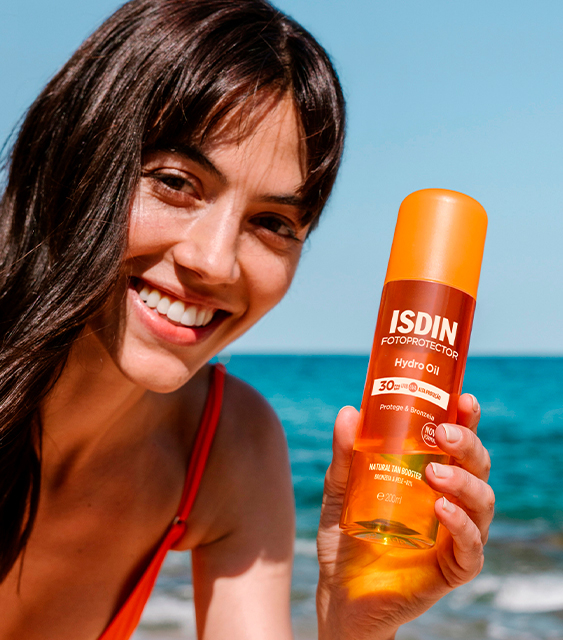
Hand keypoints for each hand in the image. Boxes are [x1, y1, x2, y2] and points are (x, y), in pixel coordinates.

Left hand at [316, 394, 493, 639]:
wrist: (338, 589)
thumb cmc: (346, 532)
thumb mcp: (341, 487)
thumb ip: (345, 453)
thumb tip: (350, 411)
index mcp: (429, 474)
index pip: (456, 443)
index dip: (466, 420)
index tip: (463, 399)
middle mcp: (449, 500)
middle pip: (477, 466)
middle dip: (468, 445)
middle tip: (444, 434)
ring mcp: (454, 534)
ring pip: (483, 502)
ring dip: (465, 483)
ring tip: (435, 474)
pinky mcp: (453, 568)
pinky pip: (472, 547)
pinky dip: (462, 526)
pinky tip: (442, 510)